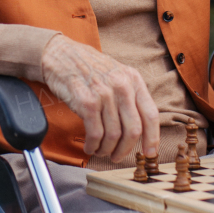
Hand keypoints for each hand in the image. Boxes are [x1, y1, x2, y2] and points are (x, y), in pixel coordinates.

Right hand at [40, 35, 159, 161]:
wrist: (60, 55)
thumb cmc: (88, 67)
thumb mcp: (116, 74)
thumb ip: (130, 96)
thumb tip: (139, 129)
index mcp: (133, 79)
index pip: (151, 115)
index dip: (153, 138)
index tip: (149, 153)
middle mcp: (122, 86)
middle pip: (133, 130)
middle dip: (126, 149)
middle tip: (118, 157)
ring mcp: (104, 93)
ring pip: (114, 135)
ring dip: (107, 149)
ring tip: (100, 150)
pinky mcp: (86, 102)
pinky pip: (95, 133)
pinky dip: (93, 145)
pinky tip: (90, 146)